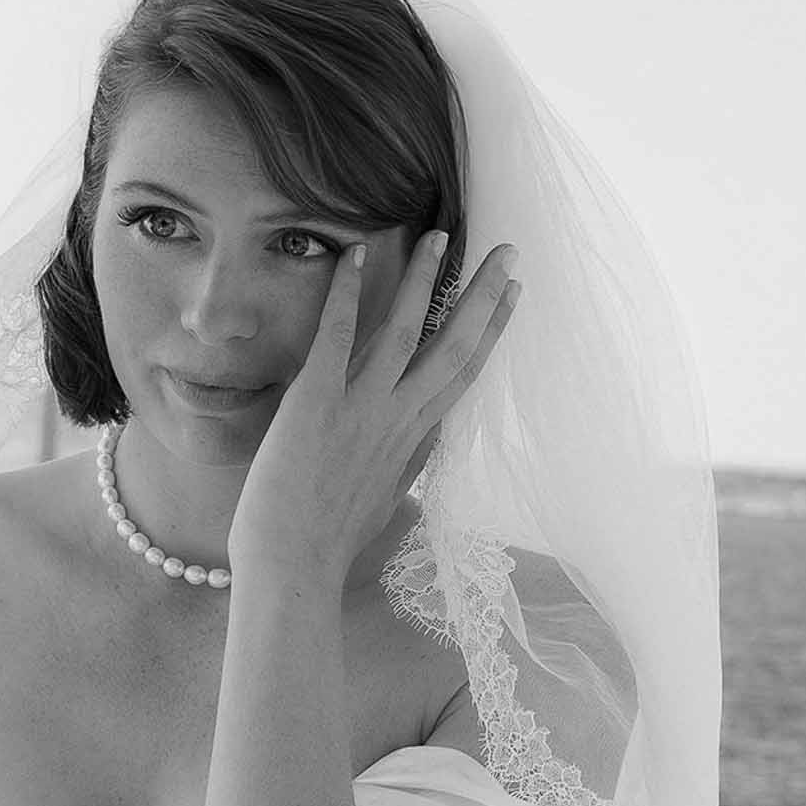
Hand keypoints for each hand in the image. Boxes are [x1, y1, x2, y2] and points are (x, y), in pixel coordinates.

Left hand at [227, 230, 519, 589]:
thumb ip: (403, 469)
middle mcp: (397, 420)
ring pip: (404, 331)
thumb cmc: (326, 547)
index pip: (462, 377)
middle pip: (454, 347)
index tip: (513, 297)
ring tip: (438, 234)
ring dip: (423, 278)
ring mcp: (360, 409)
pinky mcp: (316, 402)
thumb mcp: (382, 505)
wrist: (293, 570)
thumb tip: (420, 451)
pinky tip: (355, 253)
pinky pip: (337, 335)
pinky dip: (348, 292)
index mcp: (413, 443)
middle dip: (482, 296)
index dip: (491, 333)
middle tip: (508, 251)